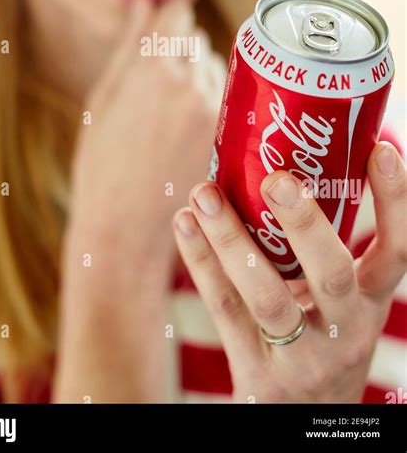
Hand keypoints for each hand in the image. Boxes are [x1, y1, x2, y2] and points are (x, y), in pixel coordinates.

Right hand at [68, 0, 225, 284]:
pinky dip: (215, 105)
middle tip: (162, 85)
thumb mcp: (103, 100)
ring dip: (203, 78)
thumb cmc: (101, 165)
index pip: (178, 17)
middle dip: (184, 54)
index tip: (163, 33)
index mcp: (154, 69)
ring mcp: (216, 114)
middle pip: (200, 43)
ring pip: (219, 71)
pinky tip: (192, 129)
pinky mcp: (231, 139)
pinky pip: (231, 101)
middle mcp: (192, 85)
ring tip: (175, 113)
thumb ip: (129, 46)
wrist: (124, 229)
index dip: (168, 24)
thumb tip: (144, 1)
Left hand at [173, 141, 405, 402]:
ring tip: (204, 192)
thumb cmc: (323, 338)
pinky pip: (226, 311)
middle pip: (333, 276)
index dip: (396, 202)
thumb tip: (295, 157)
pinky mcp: (256, 371)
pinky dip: (202, 263)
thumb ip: (324, 248)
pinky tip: (184, 223)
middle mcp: (344, 330)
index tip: (382, 150)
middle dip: (305, 224)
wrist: (306, 420)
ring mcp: (300, 356)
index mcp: (371, 303)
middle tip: (277, 177)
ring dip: (232, 239)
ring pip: (266, 296)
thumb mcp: (343, 302)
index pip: (396, 251)